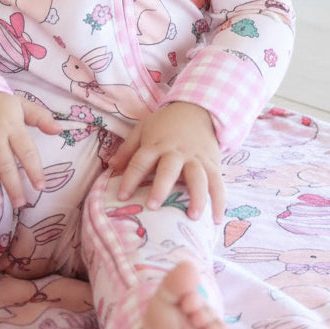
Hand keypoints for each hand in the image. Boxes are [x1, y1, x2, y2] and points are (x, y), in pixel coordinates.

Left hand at [111, 102, 225, 221]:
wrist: (198, 109)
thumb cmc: (165, 124)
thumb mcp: (143, 129)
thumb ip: (128, 149)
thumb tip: (111, 167)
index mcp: (156, 144)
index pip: (141, 160)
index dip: (130, 178)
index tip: (122, 196)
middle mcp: (177, 151)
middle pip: (169, 169)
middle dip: (161, 187)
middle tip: (153, 206)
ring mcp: (197, 158)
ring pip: (198, 177)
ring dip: (197, 197)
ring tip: (193, 217)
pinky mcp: (213, 163)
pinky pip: (217, 183)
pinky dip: (219, 201)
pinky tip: (216, 219)